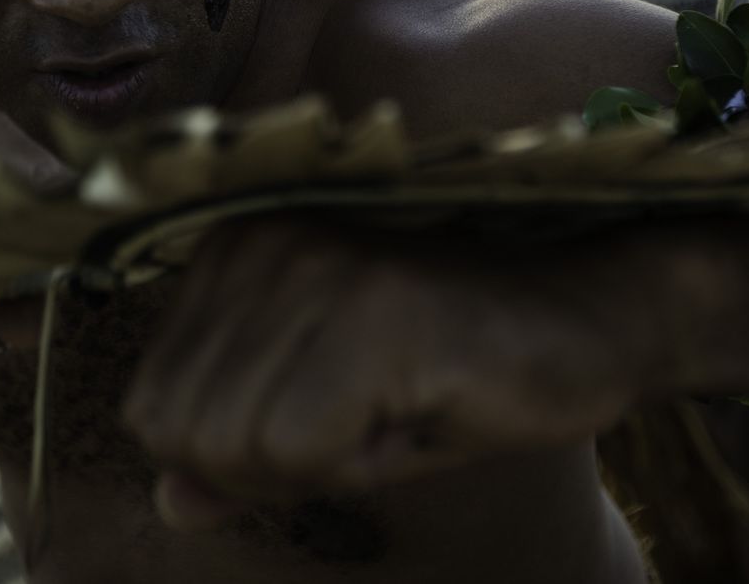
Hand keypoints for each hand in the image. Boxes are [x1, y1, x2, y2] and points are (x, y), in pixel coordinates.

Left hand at [121, 219, 659, 529]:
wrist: (596, 321)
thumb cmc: (458, 373)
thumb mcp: (330, 424)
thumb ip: (238, 458)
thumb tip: (170, 504)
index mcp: (231, 253)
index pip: (152, 411)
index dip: (238, 460)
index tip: (332, 416)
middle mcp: (257, 243)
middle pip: (181, 433)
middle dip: (273, 470)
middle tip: (369, 418)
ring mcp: (313, 266)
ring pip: (235, 446)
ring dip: (323, 466)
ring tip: (397, 406)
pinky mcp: (372, 307)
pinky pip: (300, 447)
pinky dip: (359, 467)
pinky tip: (420, 411)